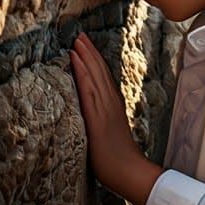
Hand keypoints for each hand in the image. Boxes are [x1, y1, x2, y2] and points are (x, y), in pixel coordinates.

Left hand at [70, 33, 161, 204]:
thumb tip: (89, 115)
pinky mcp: (97, 116)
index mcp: (113, 104)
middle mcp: (110, 101)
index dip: (94, 59)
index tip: (85, 45)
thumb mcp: (108, 132)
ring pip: (94, 75)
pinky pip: (88, 89)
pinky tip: (76, 61)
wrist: (127, 170)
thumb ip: (101, 119)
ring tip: (77, 41)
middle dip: (89, 52)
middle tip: (80, 34)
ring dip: (85, 56)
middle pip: (99, 71)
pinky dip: (83, 73)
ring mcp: (104, 107)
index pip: (103, 76)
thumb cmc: (116, 157)